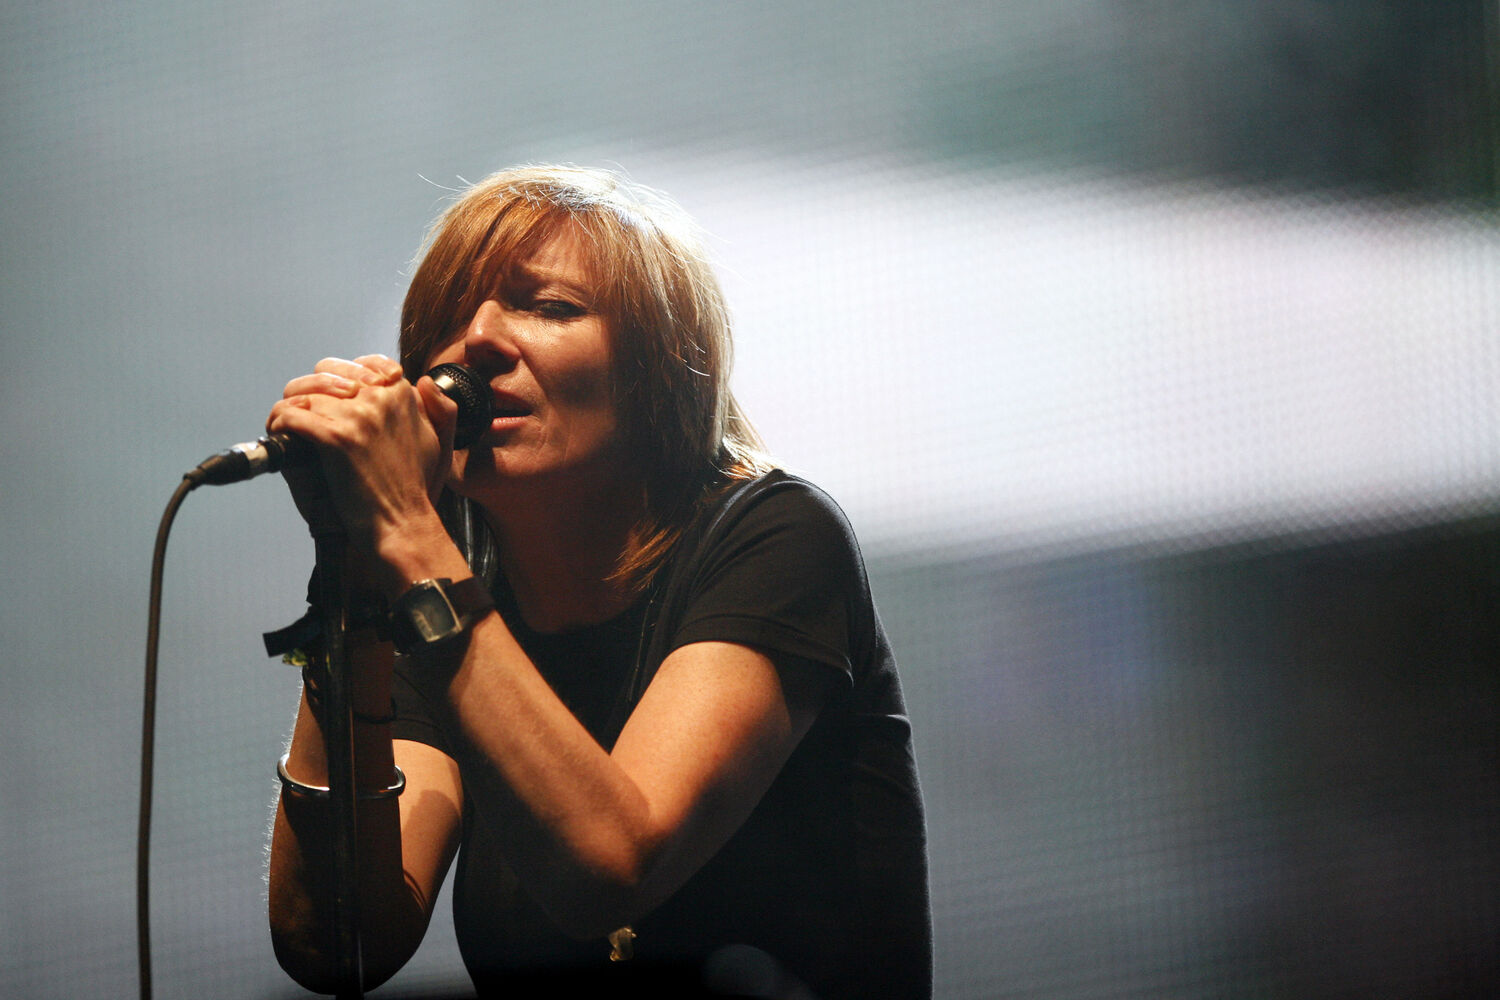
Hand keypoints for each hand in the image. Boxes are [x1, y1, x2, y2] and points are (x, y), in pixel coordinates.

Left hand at [267, 355, 456, 550]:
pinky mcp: (335, 439)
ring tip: (287, 425)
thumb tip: (424, 381)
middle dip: (310, 390)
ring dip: (289, 408)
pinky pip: (291, 415)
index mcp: (402, 394)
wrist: (403, 524)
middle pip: (325, 373)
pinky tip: (281, 434)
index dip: (340, 378)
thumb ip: (440, 407)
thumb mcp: (440, 442)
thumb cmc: (416, 489)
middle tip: (305, 412)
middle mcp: (380, 398)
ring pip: (303, 392)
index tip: (331, 399)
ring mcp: (357, 417)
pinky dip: (278, 423)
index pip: (359, 364)